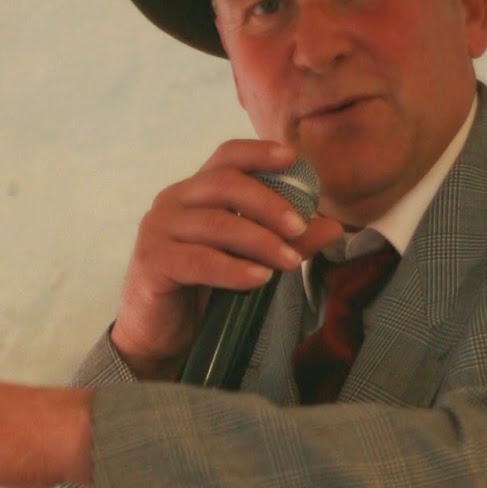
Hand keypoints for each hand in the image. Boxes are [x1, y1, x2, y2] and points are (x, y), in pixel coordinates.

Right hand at [111, 140, 342, 375]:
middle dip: (269, 203)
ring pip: (216, 224)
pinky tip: (258, 279)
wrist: (159, 334)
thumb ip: (286, 241)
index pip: (227, 157)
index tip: (292, 157)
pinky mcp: (152, 262)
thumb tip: (333, 227)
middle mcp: (172, 201)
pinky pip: (198, 261)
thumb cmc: (203, 289)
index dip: (258, 153)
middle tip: (300, 227)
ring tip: (289, 261)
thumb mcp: (249, 259)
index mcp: (195, 192)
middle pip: (225, 184)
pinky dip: (233, 269)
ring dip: (259, 241)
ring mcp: (158, 230)